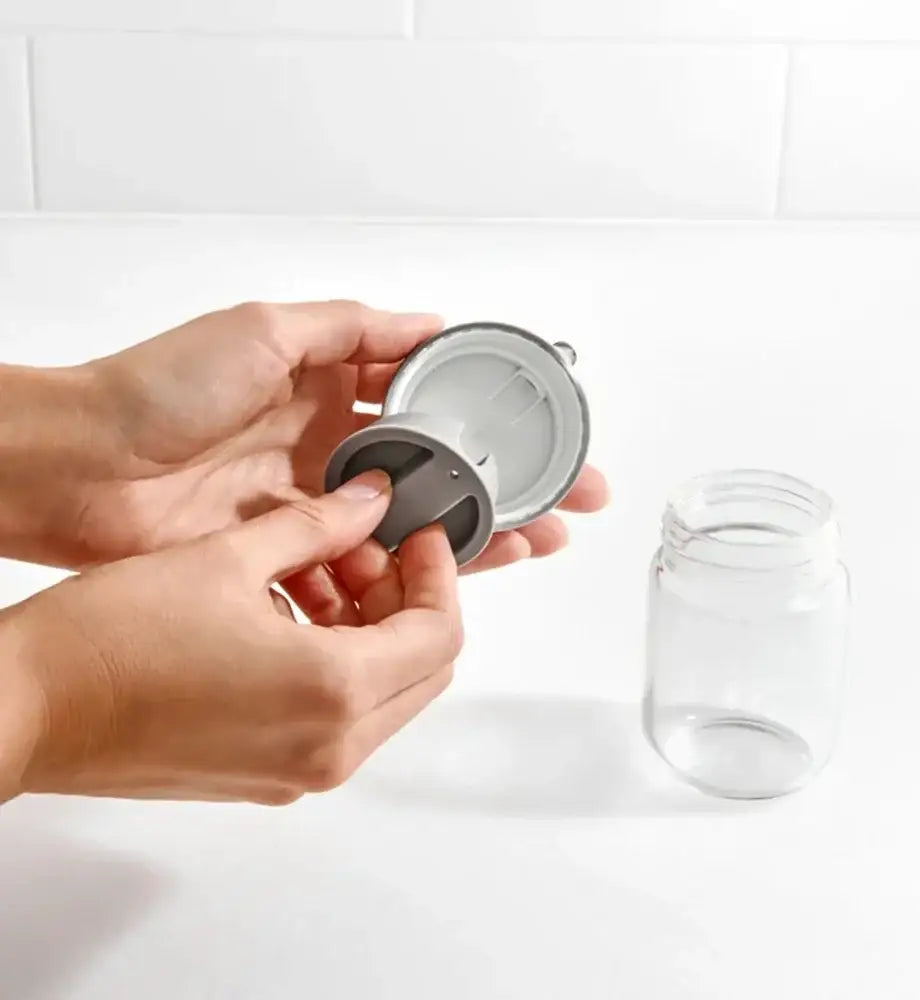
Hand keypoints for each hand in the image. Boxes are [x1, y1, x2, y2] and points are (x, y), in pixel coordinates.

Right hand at [0, 471, 461, 804]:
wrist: (30, 709)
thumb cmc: (112, 640)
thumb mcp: (231, 557)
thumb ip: (319, 526)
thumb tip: (371, 500)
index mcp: (333, 692)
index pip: (440, 634)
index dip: (441, 574)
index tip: (421, 535)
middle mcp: (329, 747)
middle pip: (422, 669)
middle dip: (407, 600)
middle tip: (367, 547)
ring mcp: (300, 772)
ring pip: (382, 693)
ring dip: (370, 629)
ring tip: (318, 569)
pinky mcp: (269, 777)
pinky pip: (337, 717)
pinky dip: (337, 663)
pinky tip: (290, 610)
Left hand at [29, 300, 606, 570]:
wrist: (81, 468)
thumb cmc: (158, 389)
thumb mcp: (262, 330)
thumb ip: (350, 328)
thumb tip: (428, 323)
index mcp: (331, 390)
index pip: (435, 406)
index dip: (493, 422)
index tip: (545, 438)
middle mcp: (330, 449)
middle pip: (440, 471)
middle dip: (507, 487)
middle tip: (568, 502)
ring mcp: (314, 505)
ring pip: (413, 526)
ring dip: (473, 537)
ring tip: (531, 545)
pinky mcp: (290, 553)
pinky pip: (362, 569)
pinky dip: (402, 577)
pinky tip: (446, 583)